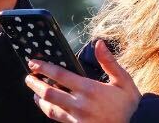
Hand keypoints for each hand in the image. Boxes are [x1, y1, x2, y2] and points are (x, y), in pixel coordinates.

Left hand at [25, 40, 140, 122]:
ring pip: (50, 109)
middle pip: (49, 93)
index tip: (34, 62)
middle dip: (35, 84)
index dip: (44, 68)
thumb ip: (109, 61)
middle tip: (28, 77)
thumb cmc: (130, 104)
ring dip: (40, 100)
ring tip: (35, 93)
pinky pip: (59, 120)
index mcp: (90, 89)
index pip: (60, 76)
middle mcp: (80, 105)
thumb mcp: (123, 79)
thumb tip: (99, 43)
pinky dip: (50, 111)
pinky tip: (49, 107)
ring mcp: (78, 119)